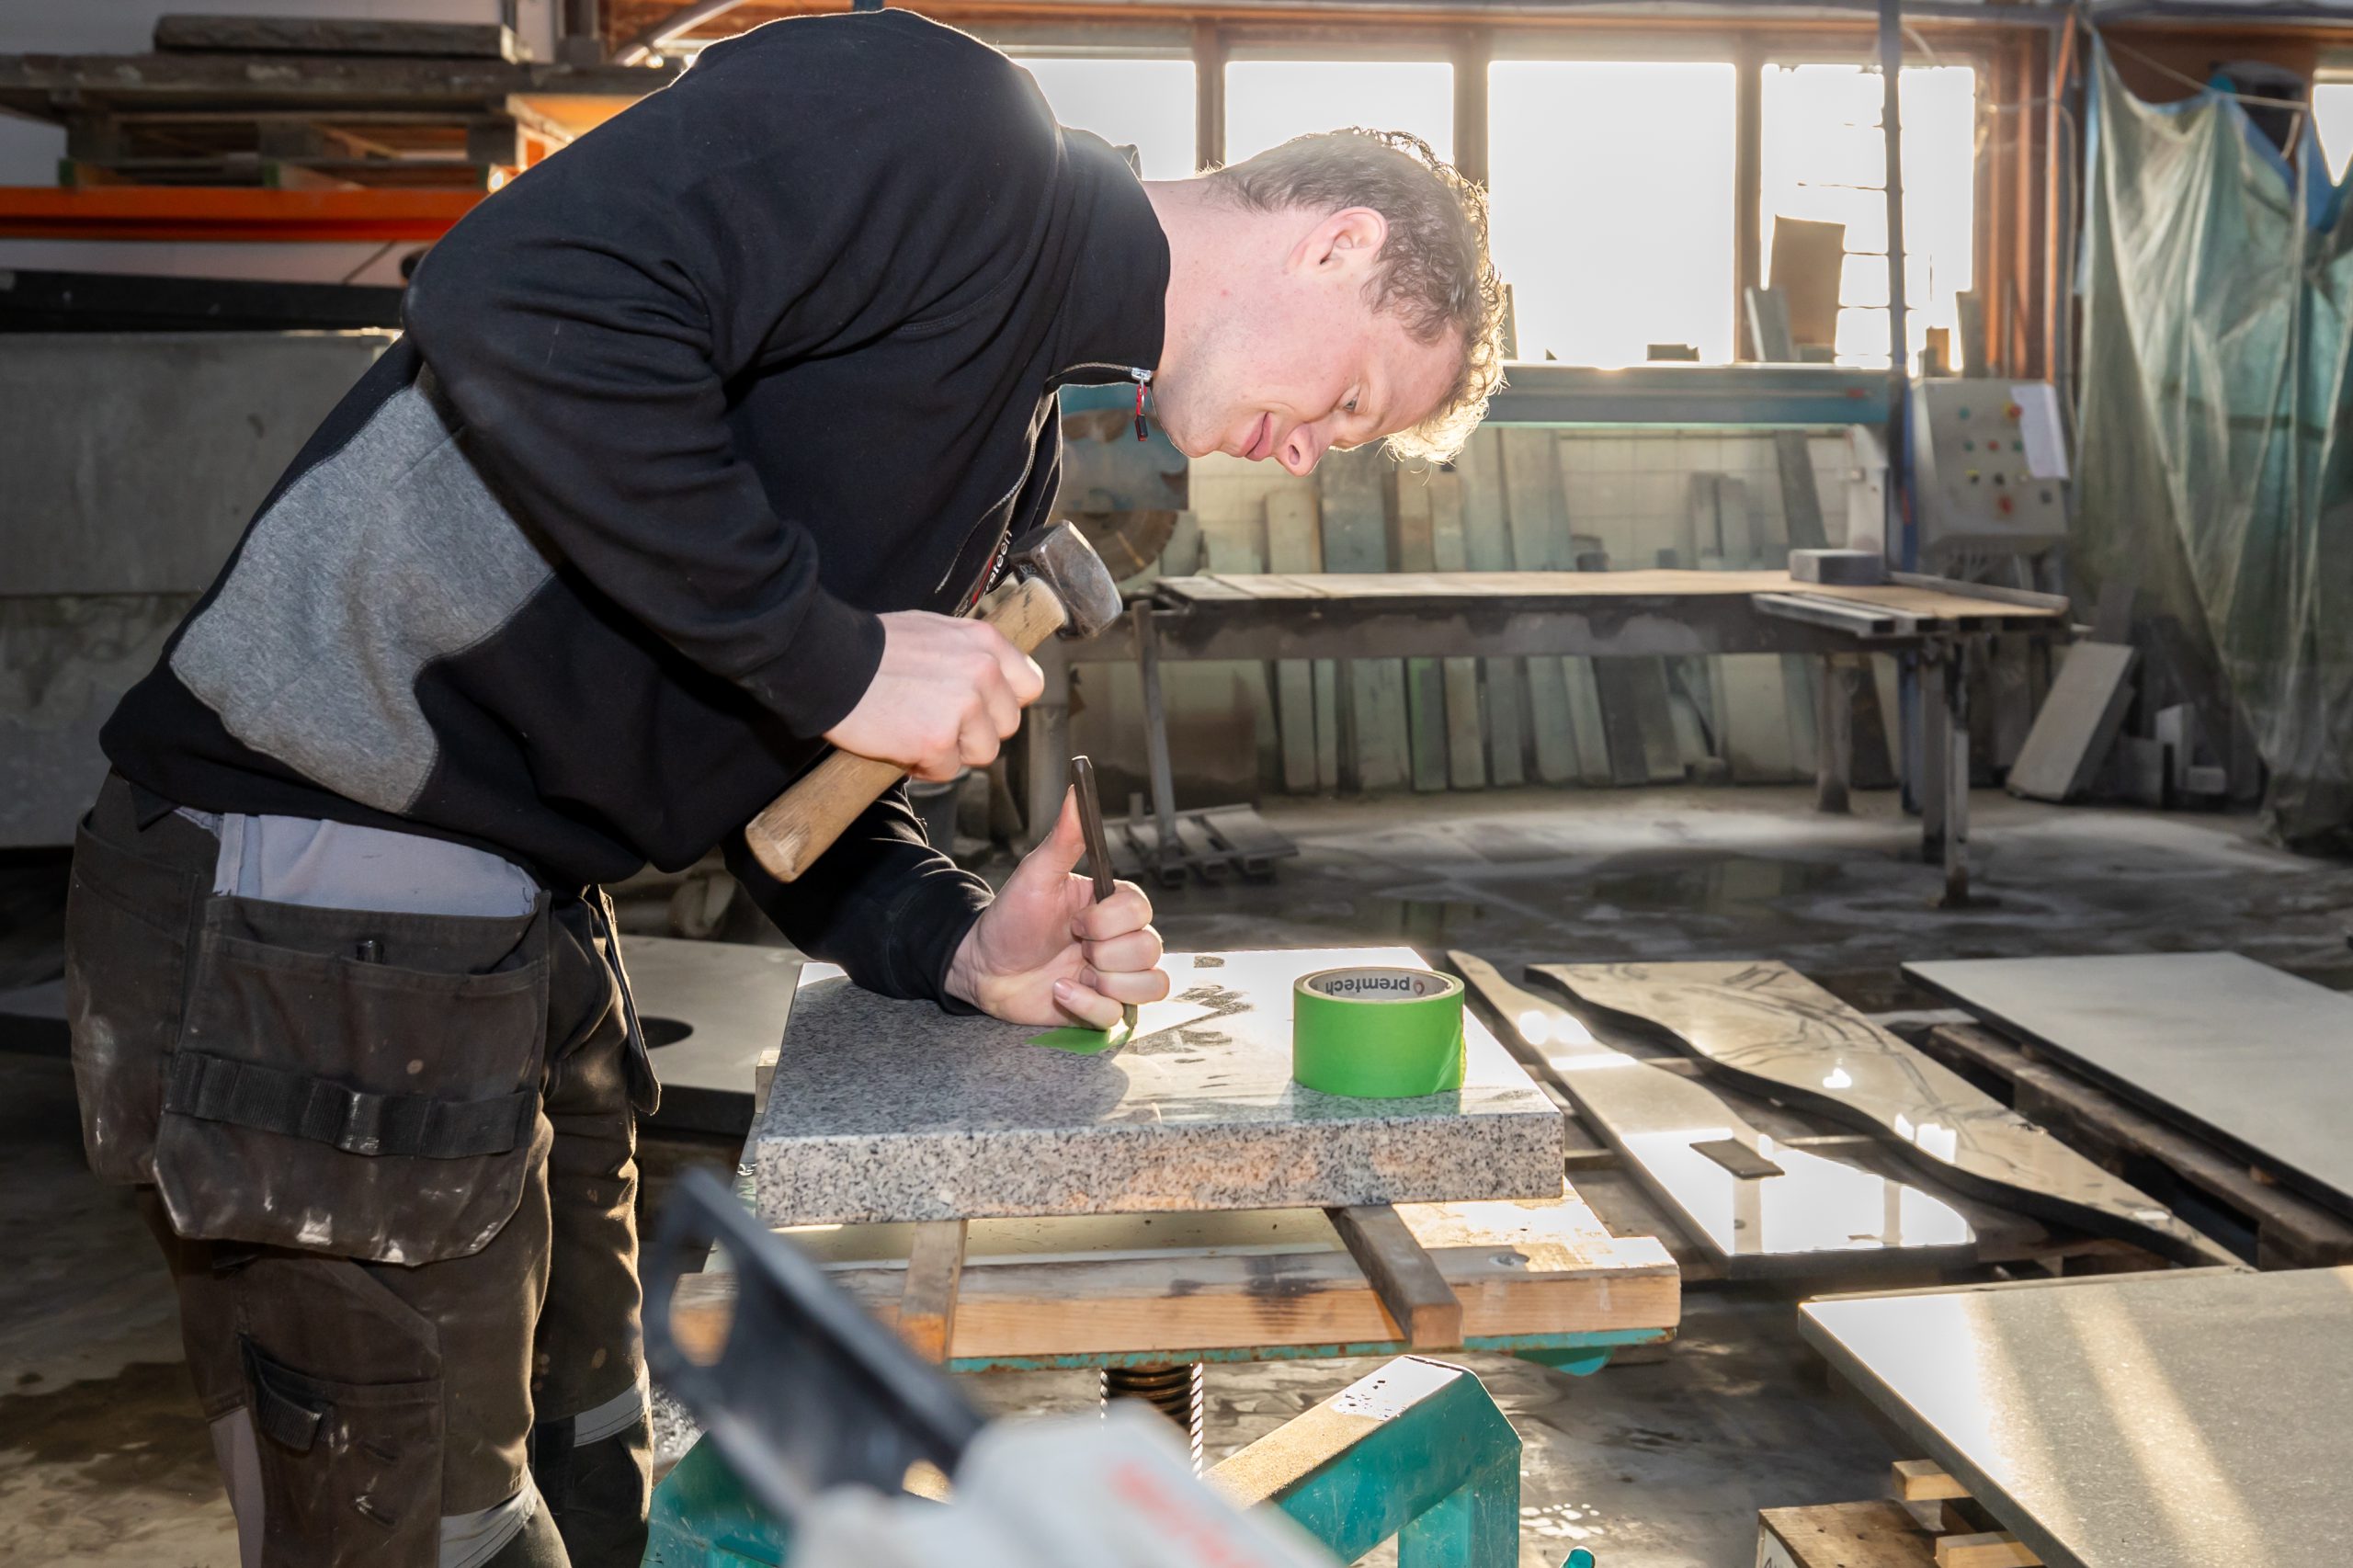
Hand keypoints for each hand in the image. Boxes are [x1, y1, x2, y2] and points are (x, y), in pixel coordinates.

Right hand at [825, 611, 1044, 781]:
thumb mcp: (936, 631)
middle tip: (938, 721)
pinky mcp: (937, 739)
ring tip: (916, 731)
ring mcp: (963, 706)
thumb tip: (993, 677)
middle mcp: (983, 671)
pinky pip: (946, 770)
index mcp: (985, 642)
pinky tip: (900, 743)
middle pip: (1007, 725)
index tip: (981, 708)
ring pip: (982, 752)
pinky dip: (923, 765)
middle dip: (976, 731)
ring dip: (952, 750)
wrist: (829, 661)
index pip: (1030, 685)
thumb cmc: (875, 647)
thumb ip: (970, 655)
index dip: (1004, 703)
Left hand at [944, 788, 1170, 1026]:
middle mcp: (1119, 940)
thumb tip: (1076, 789)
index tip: (1076, 921)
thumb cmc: (1008, 918)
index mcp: (1110, 906)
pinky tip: (1060, 993)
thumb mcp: (1036, 875)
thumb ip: (1064, 838)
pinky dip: (1088, 1006)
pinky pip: (1121, 1016)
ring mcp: (1113, 975)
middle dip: (1104, 953)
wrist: (980, 967)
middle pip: (1150, 949)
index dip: (1110, 920)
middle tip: (1071, 945)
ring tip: (1069, 973)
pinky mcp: (1101, 1007)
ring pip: (1150, 985)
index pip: (1142, 911)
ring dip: (1106, 982)